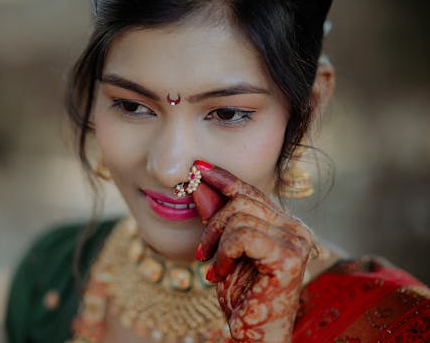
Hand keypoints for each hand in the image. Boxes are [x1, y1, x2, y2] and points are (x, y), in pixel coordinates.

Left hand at [192, 160, 315, 342]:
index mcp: (284, 223)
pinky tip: (219, 274)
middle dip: (212, 224)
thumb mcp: (222, 249)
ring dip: (215, 244)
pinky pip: (241, 236)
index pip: (250, 192)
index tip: (199, 168)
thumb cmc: (241, 294)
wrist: (253, 332)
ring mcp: (295, 241)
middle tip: (201, 252)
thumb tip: (202, 186)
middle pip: (241, 201)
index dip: (224, 179)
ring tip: (213, 267)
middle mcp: (295, 228)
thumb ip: (217, 219)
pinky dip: (223, 254)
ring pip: (238, 218)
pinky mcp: (287, 257)